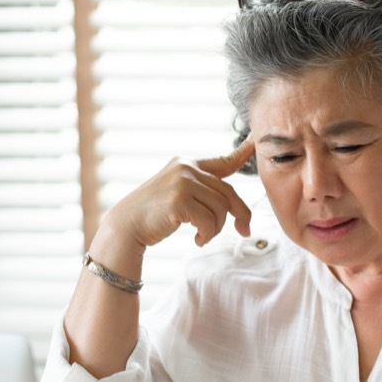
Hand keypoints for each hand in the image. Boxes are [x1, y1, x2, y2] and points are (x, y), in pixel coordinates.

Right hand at [100, 138, 256, 255]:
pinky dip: (207, 235)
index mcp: (187, 164)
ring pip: (221, 209)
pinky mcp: (178, 200)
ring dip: (216, 229)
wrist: (126, 226)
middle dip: (239, 215)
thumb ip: (202, 191)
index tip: (255, 142)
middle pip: (229, 193)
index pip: (222, 161)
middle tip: (244, 231)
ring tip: (203, 236)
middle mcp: (186, 168)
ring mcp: (182, 182)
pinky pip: (209, 221)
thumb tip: (231, 205)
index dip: (242, 153)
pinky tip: (197, 239)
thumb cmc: (154, 215)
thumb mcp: (178, 194)